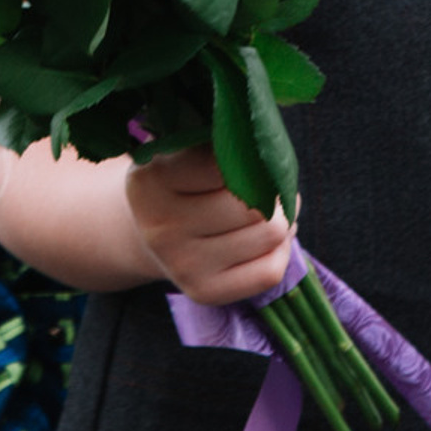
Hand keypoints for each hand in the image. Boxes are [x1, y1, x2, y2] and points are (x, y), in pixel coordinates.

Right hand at [122, 144, 293, 305]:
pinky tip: (265, 238)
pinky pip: (269, 271)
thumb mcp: (183, 147)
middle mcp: (162, 226)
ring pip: (270, 234)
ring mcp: (182, 264)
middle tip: (268, 183)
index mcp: (153, 179)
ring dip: (283, 217)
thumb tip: (269, 151)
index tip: (246, 153)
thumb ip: (218, 138)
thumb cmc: (180, 177)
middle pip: (255, 203)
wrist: (147, 230)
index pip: (224, 162)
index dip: (247, 155)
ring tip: (269, 207)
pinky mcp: (204, 292)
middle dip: (273, 190)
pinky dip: (280, 251)